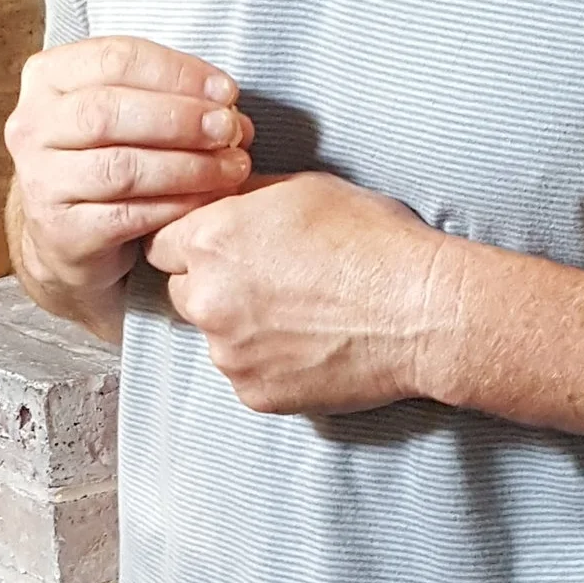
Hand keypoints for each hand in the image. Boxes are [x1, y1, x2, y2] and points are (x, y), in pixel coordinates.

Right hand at [3, 36, 254, 323]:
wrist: (64, 234)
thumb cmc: (103, 156)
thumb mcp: (120, 109)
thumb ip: (163, 94)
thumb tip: (226, 103)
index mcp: (46, 77)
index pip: (114, 59)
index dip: (177, 72)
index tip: (227, 90)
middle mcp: (32, 126)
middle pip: (110, 112)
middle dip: (181, 118)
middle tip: (230, 128)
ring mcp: (40, 182)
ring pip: (122, 168)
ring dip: (189, 166)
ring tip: (232, 166)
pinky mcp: (60, 232)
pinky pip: (128, 215)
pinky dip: (177, 205)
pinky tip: (207, 199)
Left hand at [144, 173, 455, 414]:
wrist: (422, 311)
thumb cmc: (373, 242)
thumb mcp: (302, 188)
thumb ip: (243, 197)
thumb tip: (217, 198)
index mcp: (209, 241)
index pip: (161, 242)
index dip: (192, 240)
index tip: (219, 245)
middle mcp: (207, 299)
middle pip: (183, 291)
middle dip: (212, 284)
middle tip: (266, 279)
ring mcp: (228, 353)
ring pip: (215, 335)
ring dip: (241, 326)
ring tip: (300, 313)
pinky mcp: (254, 393)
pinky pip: (245, 373)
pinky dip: (268, 361)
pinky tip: (310, 343)